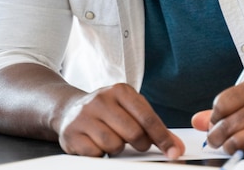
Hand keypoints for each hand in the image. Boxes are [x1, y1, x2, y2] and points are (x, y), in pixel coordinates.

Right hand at [57, 83, 184, 158]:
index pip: (147, 117)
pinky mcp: (71, 134)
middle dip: (141, 144)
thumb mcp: (129, 109)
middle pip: (133, 133)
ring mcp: (84, 116)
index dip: (163, 137)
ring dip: (118, 149)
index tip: (174, 151)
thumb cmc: (107, 111)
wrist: (69, 110)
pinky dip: (101, 154)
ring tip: (112, 139)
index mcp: (120, 90)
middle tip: (139, 144)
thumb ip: (152, 125)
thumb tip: (175, 146)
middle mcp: (101, 99)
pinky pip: (96, 153)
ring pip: (115, 145)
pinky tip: (97, 143)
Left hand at [191, 75, 243, 156]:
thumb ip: (228, 104)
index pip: (223, 101)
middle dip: (215, 135)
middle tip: (214, 139)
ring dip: (229, 146)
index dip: (213, 115)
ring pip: (240, 139)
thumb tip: (197, 119)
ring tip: (227, 145)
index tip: (214, 121)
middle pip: (229, 122)